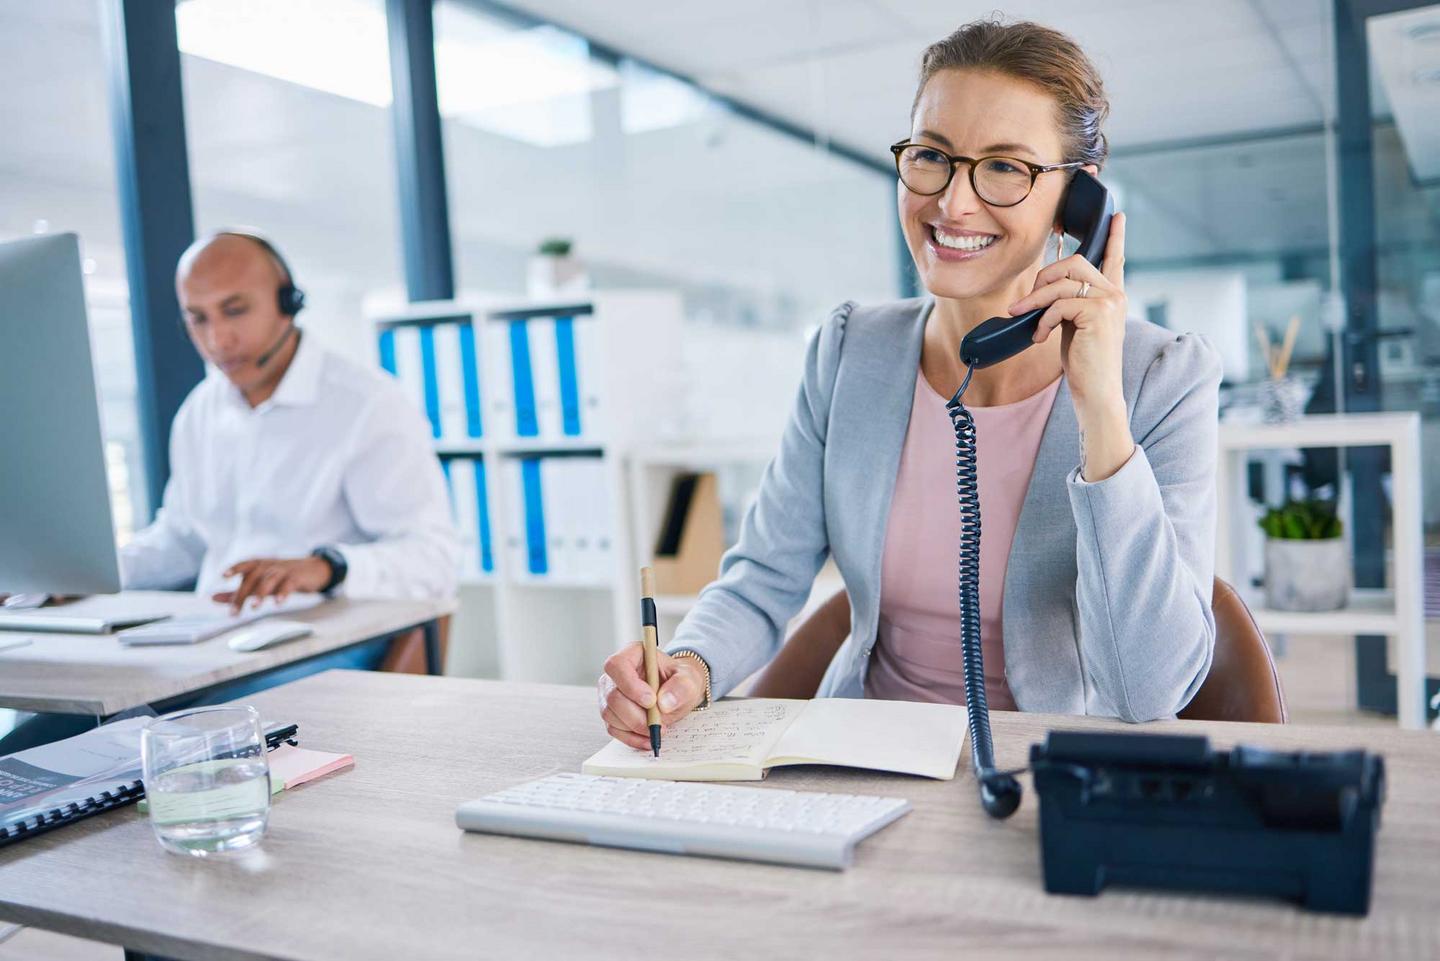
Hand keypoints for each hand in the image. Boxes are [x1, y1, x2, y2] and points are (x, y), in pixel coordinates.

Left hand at [213, 556, 330, 613]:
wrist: (314, 570)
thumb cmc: (282, 577)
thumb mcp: (260, 583)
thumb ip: (238, 591)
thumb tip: (213, 598)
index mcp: (260, 565)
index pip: (245, 565)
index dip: (235, 569)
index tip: (224, 576)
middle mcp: (270, 565)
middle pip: (254, 577)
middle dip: (243, 594)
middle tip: (234, 612)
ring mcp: (284, 571)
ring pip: (270, 580)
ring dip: (261, 593)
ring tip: (254, 607)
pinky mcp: (297, 578)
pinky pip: (289, 584)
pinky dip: (283, 593)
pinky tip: (278, 603)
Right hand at [596, 643, 705, 750]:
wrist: (677, 694)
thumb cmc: (680, 681)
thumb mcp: (689, 679)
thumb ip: (680, 687)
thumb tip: (664, 703)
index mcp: (632, 654)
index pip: (617, 665)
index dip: (630, 685)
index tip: (651, 701)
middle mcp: (615, 673)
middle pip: (612, 695)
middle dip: (635, 714)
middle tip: (658, 723)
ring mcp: (609, 693)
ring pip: (610, 714)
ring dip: (634, 727)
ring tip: (658, 728)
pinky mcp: (611, 713)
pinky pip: (613, 729)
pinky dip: (631, 737)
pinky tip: (648, 738)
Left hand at [1007, 211, 1127, 415]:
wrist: (1096, 392)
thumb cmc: (1084, 362)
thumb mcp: (1075, 325)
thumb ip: (1069, 303)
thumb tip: (1045, 288)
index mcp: (1112, 295)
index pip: (1114, 259)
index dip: (1115, 237)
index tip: (1117, 215)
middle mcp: (1115, 294)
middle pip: (1075, 263)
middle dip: (1045, 277)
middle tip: (1027, 302)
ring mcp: (1109, 302)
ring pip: (1062, 283)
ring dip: (1035, 300)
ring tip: (1022, 318)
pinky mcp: (1099, 313)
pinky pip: (1058, 304)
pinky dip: (1043, 319)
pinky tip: (1041, 337)